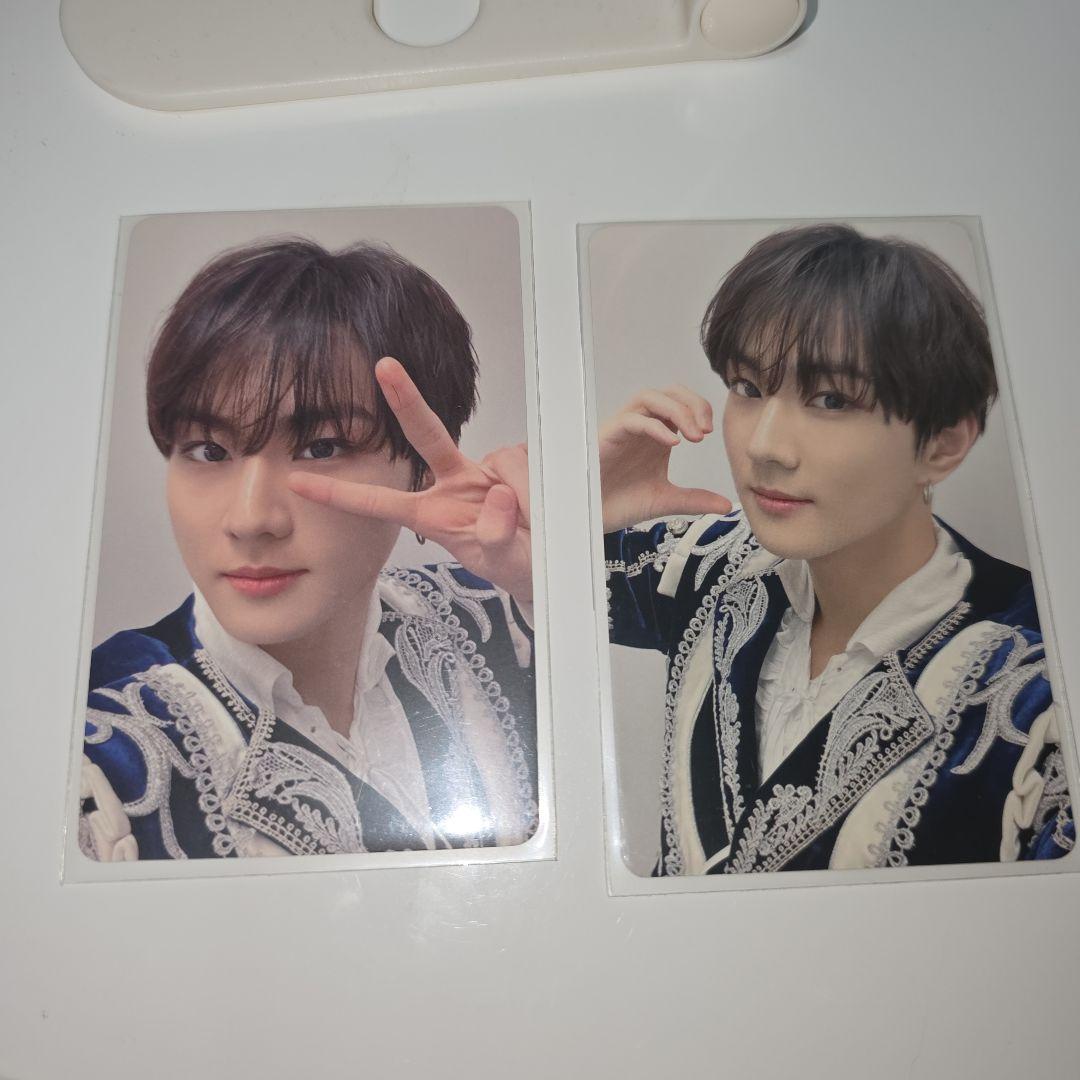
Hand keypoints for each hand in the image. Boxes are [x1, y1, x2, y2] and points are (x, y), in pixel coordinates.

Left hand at [288, 357, 533, 603]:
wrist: (553, 560)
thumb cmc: (517, 565)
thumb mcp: (504, 565)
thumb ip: (495, 539)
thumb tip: (496, 496)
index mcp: (433, 516)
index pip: (379, 503)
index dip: (340, 493)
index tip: (298, 483)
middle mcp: (454, 483)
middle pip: (426, 435)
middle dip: (406, 400)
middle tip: (385, 366)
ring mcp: (487, 470)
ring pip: (503, 463)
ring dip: (524, 494)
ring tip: (535, 525)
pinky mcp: (518, 461)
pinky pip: (529, 463)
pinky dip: (539, 486)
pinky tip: (542, 506)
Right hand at [598, 385, 730, 530]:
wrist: (594, 517)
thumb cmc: (620, 502)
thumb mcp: (666, 500)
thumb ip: (695, 500)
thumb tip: (727, 505)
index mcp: (658, 435)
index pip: (682, 403)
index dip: (700, 409)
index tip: (710, 433)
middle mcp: (642, 427)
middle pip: (669, 392)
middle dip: (692, 403)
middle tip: (705, 429)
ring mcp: (624, 429)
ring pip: (649, 397)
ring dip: (676, 409)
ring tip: (693, 435)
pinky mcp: (609, 436)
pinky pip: (632, 419)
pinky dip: (655, 427)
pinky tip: (672, 443)